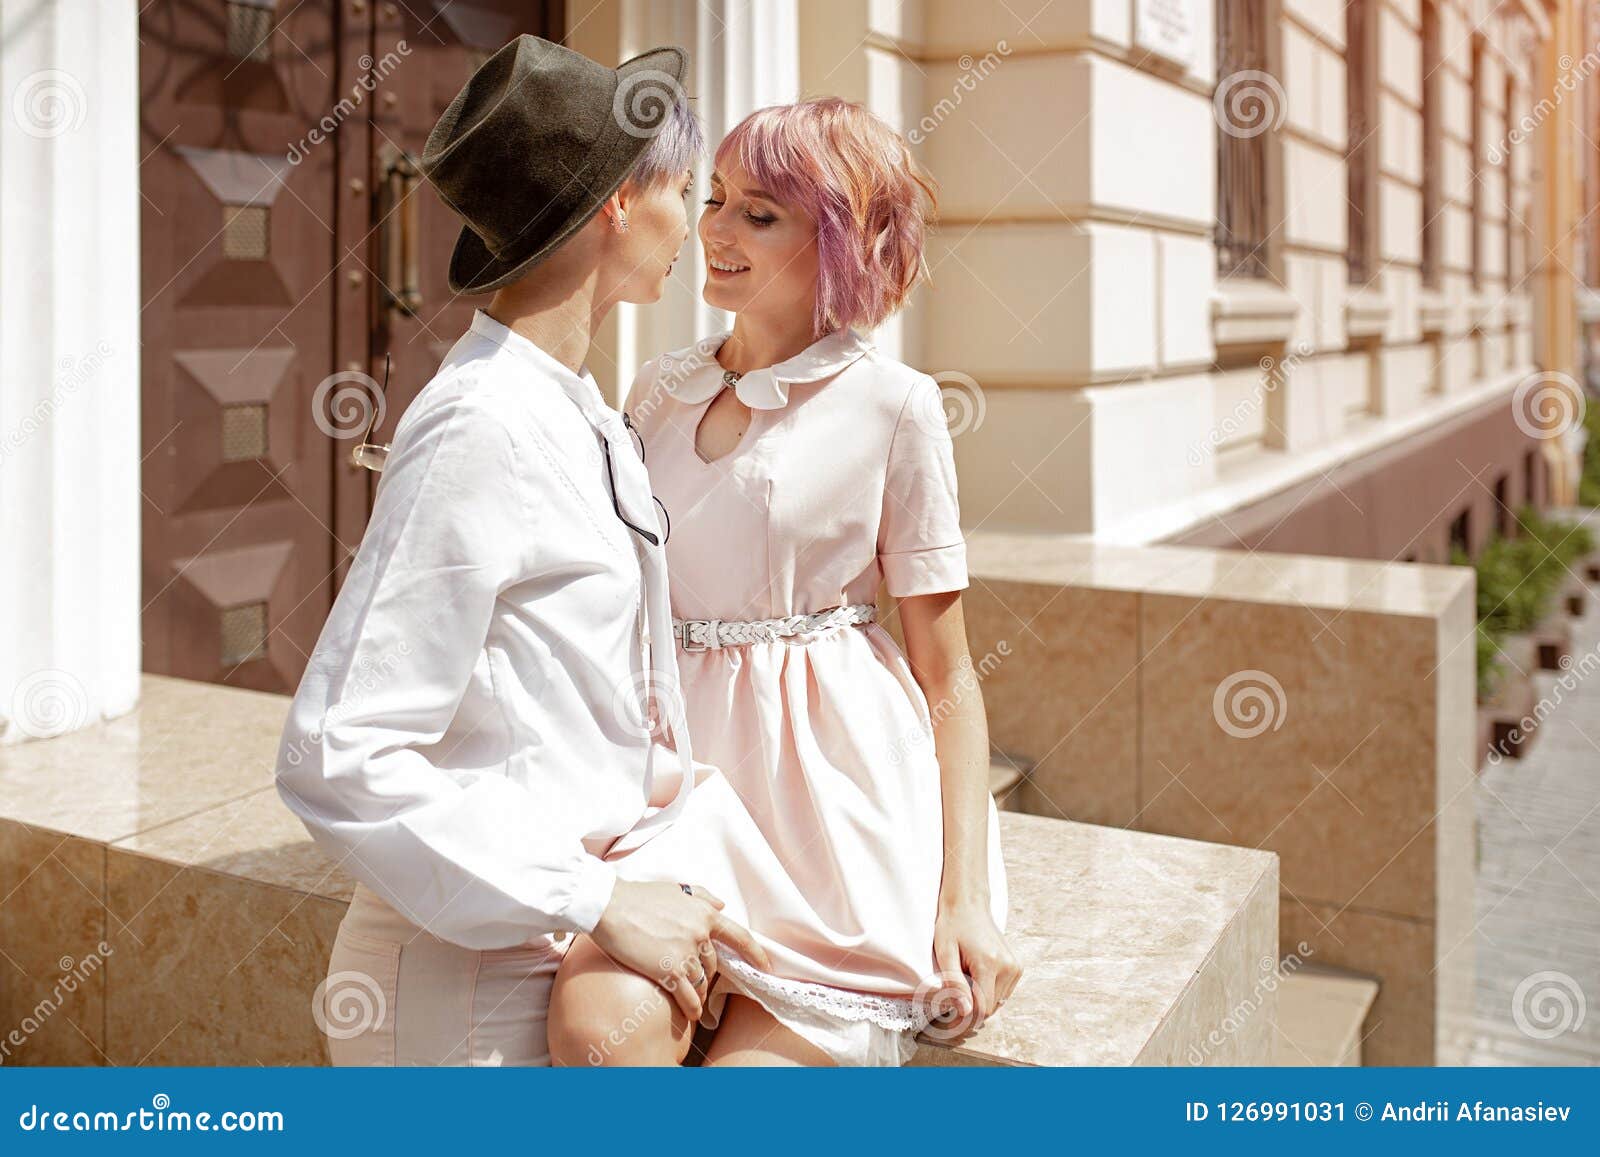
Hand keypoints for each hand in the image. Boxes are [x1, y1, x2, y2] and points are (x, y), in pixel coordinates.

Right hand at [590, 880, 771, 1020]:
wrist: (610, 906)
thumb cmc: (638, 896)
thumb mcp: (676, 889)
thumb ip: (702, 896)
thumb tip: (722, 905)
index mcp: (705, 913)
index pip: (739, 936)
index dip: (755, 953)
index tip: (766, 965)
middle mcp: (700, 934)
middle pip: (713, 963)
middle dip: (707, 973)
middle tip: (698, 980)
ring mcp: (686, 953)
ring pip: (702, 981)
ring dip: (699, 991)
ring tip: (692, 998)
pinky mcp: (669, 971)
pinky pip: (688, 995)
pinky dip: (692, 1007)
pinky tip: (691, 1014)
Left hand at [931, 897, 1021, 1028]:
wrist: (968, 905)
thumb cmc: (952, 926)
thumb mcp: (945, 953)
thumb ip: (954, 983)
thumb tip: (966, 1012)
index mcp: (990, 963)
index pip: (982, 1008)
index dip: (965, 1018)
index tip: (949, 1018)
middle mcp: (1008, 967)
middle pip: (990, 1008)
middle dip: (971, 1009)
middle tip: (952, 999)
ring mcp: (1015, 967)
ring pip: (997, 1003)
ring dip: (979, 1001)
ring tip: (964, 982)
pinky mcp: (1017, 968)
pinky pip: (1002, 994)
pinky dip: (988, 993)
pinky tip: (975, 978)